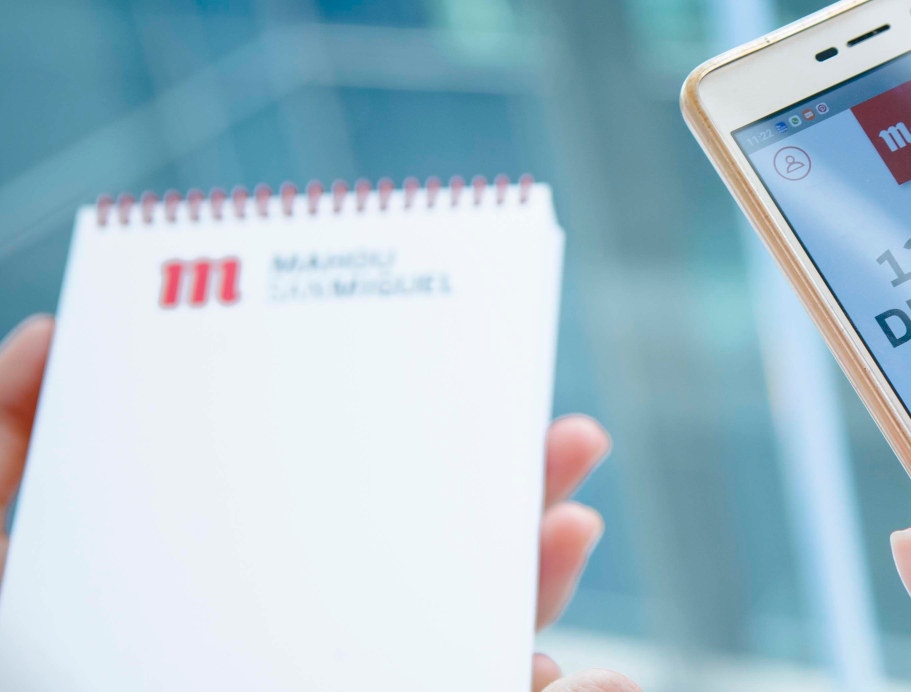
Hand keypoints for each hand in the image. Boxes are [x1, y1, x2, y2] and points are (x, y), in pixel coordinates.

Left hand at [0, 316, 637, 691]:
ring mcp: (358, 681)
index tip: (458, 367)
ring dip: (543, 587)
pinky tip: (604, 682)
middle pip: (430, 562)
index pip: (334, 498)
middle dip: (513, 494)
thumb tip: (53, 334)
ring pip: (478, 647)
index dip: (401, 431)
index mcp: (226, 582)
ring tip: (568, 531)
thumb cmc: (21, 666)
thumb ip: (1, 451)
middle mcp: (303, 643)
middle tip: (569, 438)